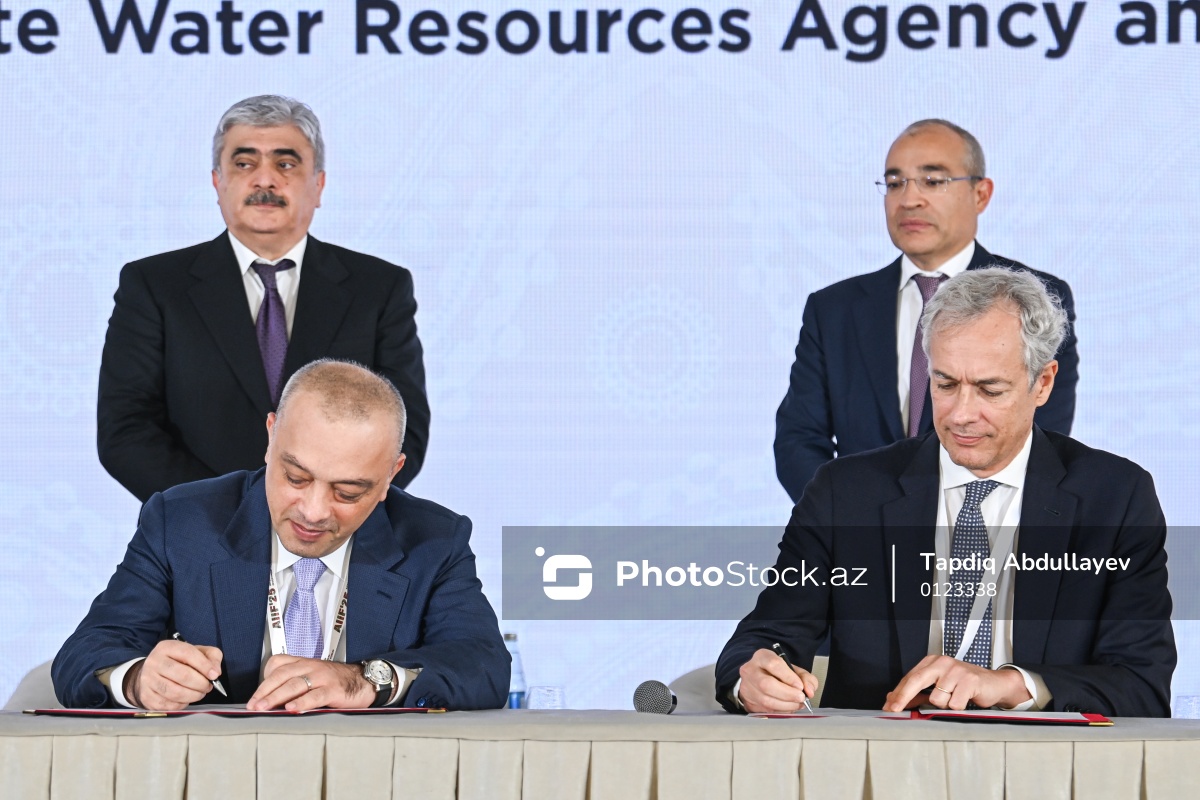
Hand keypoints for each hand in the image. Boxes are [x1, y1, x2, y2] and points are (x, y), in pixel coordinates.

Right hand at [127, 639, 222, 710]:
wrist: (151, 673)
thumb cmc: (178, 662)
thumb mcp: (196, 651)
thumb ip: (211, 656)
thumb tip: (215, 672)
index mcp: (167, 647)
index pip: (188, 654)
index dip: (204, 666)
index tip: (214, 675)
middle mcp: (154, 662)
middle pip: (183, 675)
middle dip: (201, 684)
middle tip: (208, 687)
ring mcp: (148, 680)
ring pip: (175, 692)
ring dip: (193, 696)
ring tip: (200, 693)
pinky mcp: (147, 697)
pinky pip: (169, 705)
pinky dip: (182, 704)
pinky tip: (186, 699)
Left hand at [248, 655, 373, 711]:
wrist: (363, 681)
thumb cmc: (335, 682)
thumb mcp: (312, 677)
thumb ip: (294, 685)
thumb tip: (270, 703)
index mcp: (303, 662)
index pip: (277, 664)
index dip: (263, 680)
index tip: (254, 697)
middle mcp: (311, 667)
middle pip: (282, 675)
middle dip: (265, 691)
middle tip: (253, 705)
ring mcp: (322, 677)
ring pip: (295, 684)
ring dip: (277, 697)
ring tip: (265, 708)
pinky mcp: (333, 689)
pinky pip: (315, 695)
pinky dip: (302, 702)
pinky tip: (292, 708)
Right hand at [736, 648, 818, 712]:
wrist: (759, 680)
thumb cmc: (778, 674)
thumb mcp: (794, 670)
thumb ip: (806, 678)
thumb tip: (809, 691)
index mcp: (762, 657)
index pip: (774, 664)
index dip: (788, 677)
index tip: (800, 686)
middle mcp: (750, 670)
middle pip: (766, 684)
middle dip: (787, 694)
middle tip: (801, 698)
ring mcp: (747, 687)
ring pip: (765, 700)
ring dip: (786, 705)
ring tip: (797, 704)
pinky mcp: (747, 702)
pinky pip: (765, 710)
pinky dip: (781, 711)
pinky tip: (788, 708)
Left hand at [884, 655, 1030, 711]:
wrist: (994, 683)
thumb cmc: (965, 685)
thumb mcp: (939, 687)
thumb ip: (918, 694)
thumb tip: (895, 701)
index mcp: (932, 662)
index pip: (910, 677)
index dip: (898, 693)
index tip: (888, 706)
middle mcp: (942, 663)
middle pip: (916, 680)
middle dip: (903, 697)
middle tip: (893, 710)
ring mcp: (956, 670)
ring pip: (937, 698)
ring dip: (944, 706)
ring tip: (955, 699)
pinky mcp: (969, 680)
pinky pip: (954, 704)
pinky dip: (958, 708)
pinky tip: (964, 700)